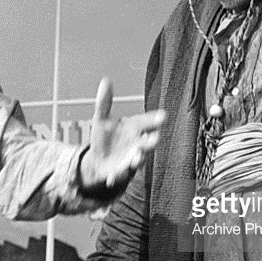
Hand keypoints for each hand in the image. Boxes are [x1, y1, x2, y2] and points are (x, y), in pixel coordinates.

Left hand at [78, 78, 164, 195]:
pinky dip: (116, 178)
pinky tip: (111, 180)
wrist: (98, 161)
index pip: (146, 122)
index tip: (163, 115)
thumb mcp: (101, 118)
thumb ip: (104, 102)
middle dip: (151, 141)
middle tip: (156, 137)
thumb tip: (106, 80)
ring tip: (137, 157)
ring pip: (136, 161)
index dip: (154, 120)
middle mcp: (136, 145)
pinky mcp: (119, 174)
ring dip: (138, 160)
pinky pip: (119, 177)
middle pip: (146, 143)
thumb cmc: (106, 138)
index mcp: (133, 129)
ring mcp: (129, 161)